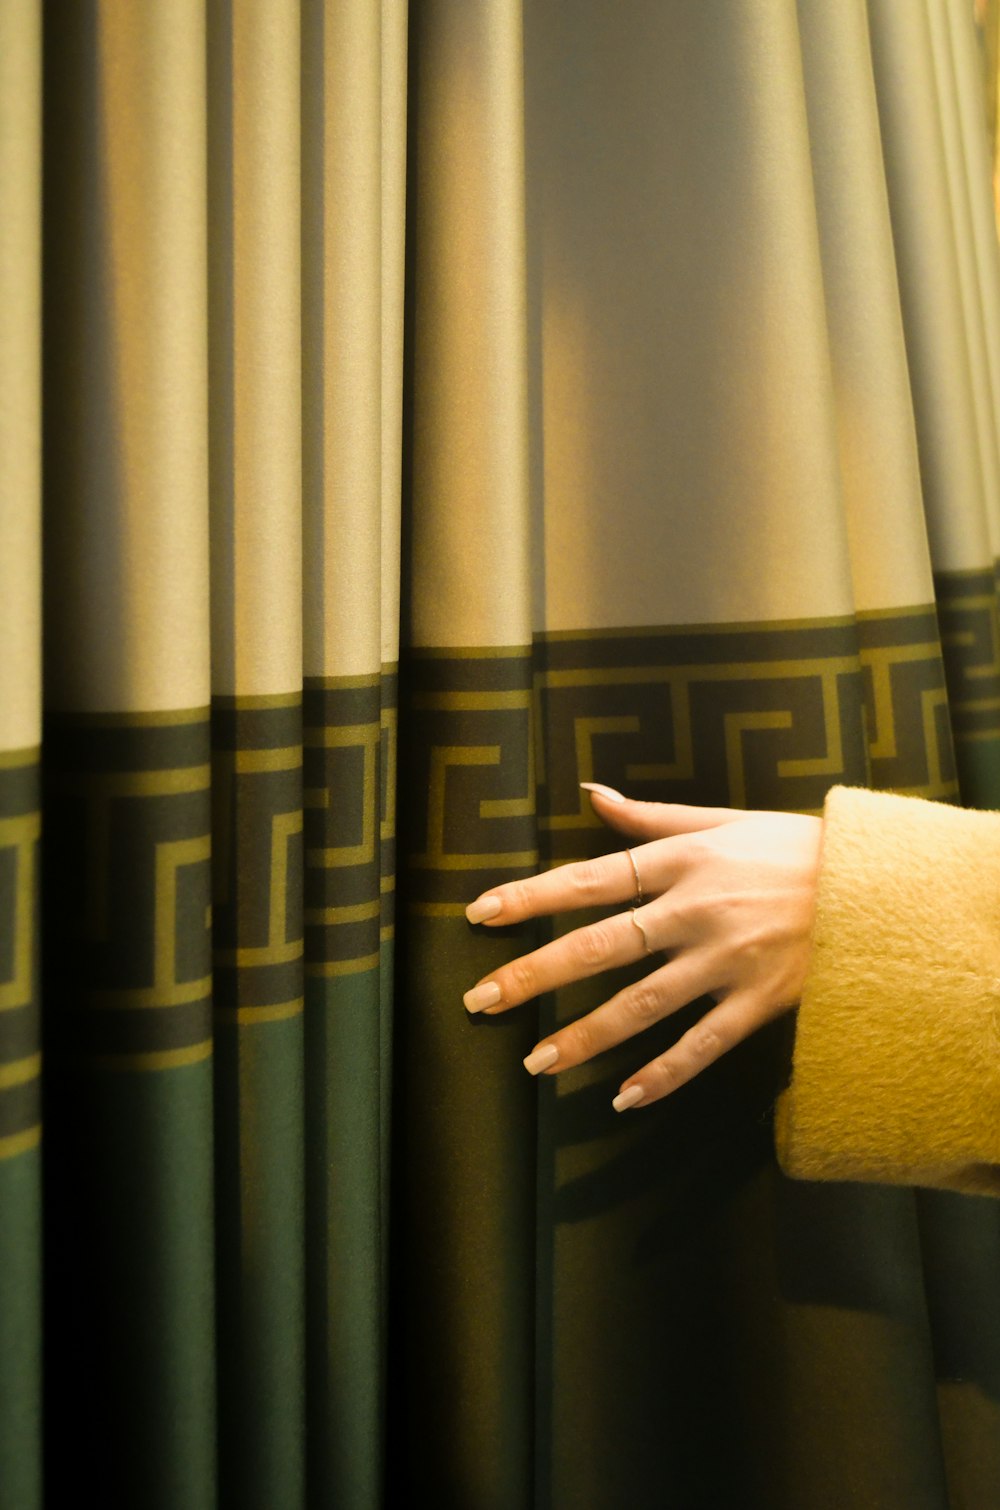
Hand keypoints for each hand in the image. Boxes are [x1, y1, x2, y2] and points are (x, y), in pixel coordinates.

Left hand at [463, 783, 822, 1111]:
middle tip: (480, 999)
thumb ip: (651, 817)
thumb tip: (591, 795)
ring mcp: (728, 960)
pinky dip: (664, 1073)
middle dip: (536, 973)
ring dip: (585, 1035)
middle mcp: (697, 910)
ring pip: (642, 1004)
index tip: (481, 914)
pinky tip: (624, 1096)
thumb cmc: (796, 848)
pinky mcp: (761, 1000)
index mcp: (683, 860)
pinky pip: (703, 1044)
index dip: (533, 896)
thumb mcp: (725, 821)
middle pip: (601, 945)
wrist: (880, 886)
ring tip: (535, 1061)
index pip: (592, 879)